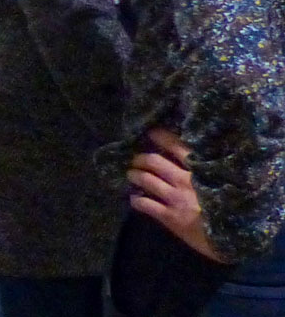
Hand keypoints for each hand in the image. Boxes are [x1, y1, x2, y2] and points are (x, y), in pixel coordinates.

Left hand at [129, 127, 228, 263]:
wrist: (238, 238)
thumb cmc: (236, 210)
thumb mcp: (230, 184)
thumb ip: (215, 171)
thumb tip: (204, 159)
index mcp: (202, 170)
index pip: (178, 147)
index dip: (162, 137)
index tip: (151, 133)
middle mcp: (186, 180)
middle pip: (154, 161)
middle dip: (141, 158)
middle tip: (136, 159)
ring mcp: (176, 198)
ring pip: (146, 179)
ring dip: (135, 175)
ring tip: (131, 174)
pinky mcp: (170, 217)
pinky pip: (146, 204)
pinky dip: (136, 200)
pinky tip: (135, 199)